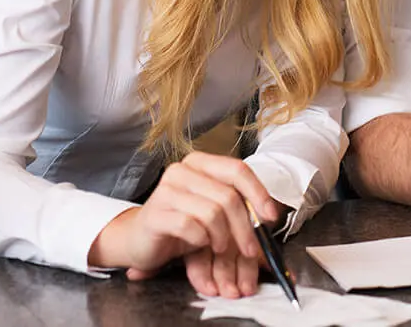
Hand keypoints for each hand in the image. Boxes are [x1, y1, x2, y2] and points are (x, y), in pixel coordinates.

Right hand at [88, 151, 278, 294]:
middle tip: (251, 249)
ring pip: (212, 213)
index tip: (270, 217)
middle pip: (228, 195)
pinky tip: (200, 243)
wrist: (140, 240)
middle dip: (245, 227)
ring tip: (220, 247)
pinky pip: (191, 227)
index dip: (258, 193)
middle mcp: (181, 171)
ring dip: (223, 237)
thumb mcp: (214, 210)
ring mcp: (165, 190)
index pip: (237, 170)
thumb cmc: (182, 223)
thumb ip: (238, 205)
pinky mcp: (155, 214)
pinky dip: (202, 240)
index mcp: (199, 163)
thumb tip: (270, 215)